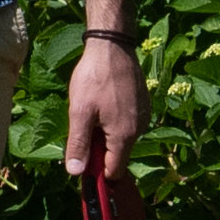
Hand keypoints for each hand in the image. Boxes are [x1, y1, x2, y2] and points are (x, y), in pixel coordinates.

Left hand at [62, 27, 144, 188]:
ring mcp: (144, 117)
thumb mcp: (80, 112)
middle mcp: (140, 130)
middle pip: (118, 155)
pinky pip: (128, 124)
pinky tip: (103, 103)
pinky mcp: (143, 105)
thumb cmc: (94, 78)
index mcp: (125, 136)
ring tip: (92, 111)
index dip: (97, 172)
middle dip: (100, 150)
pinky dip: (114, 122)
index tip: (82, 162)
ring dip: (106, 134)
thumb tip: (76, 173)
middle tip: (83, 127)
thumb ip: (78, 144)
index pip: (114, 171)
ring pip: (122, 139)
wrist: (112, 46)